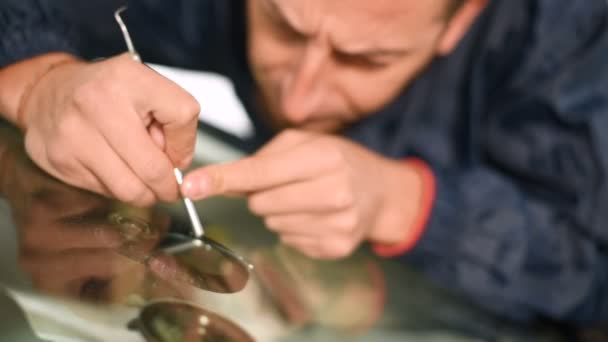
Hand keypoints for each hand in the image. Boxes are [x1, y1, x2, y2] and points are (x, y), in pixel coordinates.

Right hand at [19, 53, 199, 205]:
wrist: (46, 93)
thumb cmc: (105, 92)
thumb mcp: (145, 86)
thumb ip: (172, 119)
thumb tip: (178, 162)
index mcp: (129, 78)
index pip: (183, 114)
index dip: (186, 142)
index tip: (179, 152)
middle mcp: (98, 103)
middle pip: (154, 168)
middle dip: (168, 186)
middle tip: (170, 188)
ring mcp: (76, 134)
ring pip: (130, 189)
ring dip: (145, 194)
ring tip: (146, 183)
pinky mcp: (62, 159)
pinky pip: (105, 191)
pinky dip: (118, 189)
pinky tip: (116, 171)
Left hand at [182, 130, 422, 258]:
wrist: (382, 192)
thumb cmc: (337, 161)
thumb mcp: (307, 144)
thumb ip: (264, 159)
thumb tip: (221, 181)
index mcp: (324, 157)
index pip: (260, 172)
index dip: (223, 179)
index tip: (191, 186)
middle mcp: (334, 191)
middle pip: (261, 203)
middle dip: (262, 195)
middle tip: (287, 185)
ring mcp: (338, 223)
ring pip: (272, 224)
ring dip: (279, 212)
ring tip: (307, 200)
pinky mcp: (337, 247)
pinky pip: (289, 241)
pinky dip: (294, 229)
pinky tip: (316, 217)